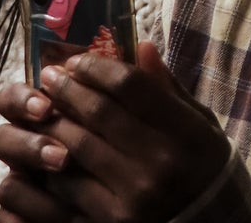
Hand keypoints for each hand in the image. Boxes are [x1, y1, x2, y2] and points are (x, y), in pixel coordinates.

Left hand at [0, 44, 230, 222]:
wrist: (208, 220)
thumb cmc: (204, 166)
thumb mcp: (200, 122)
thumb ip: (168, 88)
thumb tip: (142, 46)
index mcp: (183, 132)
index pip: (131, 86)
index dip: (98, 68)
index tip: (77, 60)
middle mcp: (156, 164)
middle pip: (99, 113)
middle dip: (68, 89)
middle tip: (49, 76)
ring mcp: (131, 199)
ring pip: (76, 150)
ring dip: (53, 124)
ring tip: (42, 108)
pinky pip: (66, 192)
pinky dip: (49, 168)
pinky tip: (44, 150)